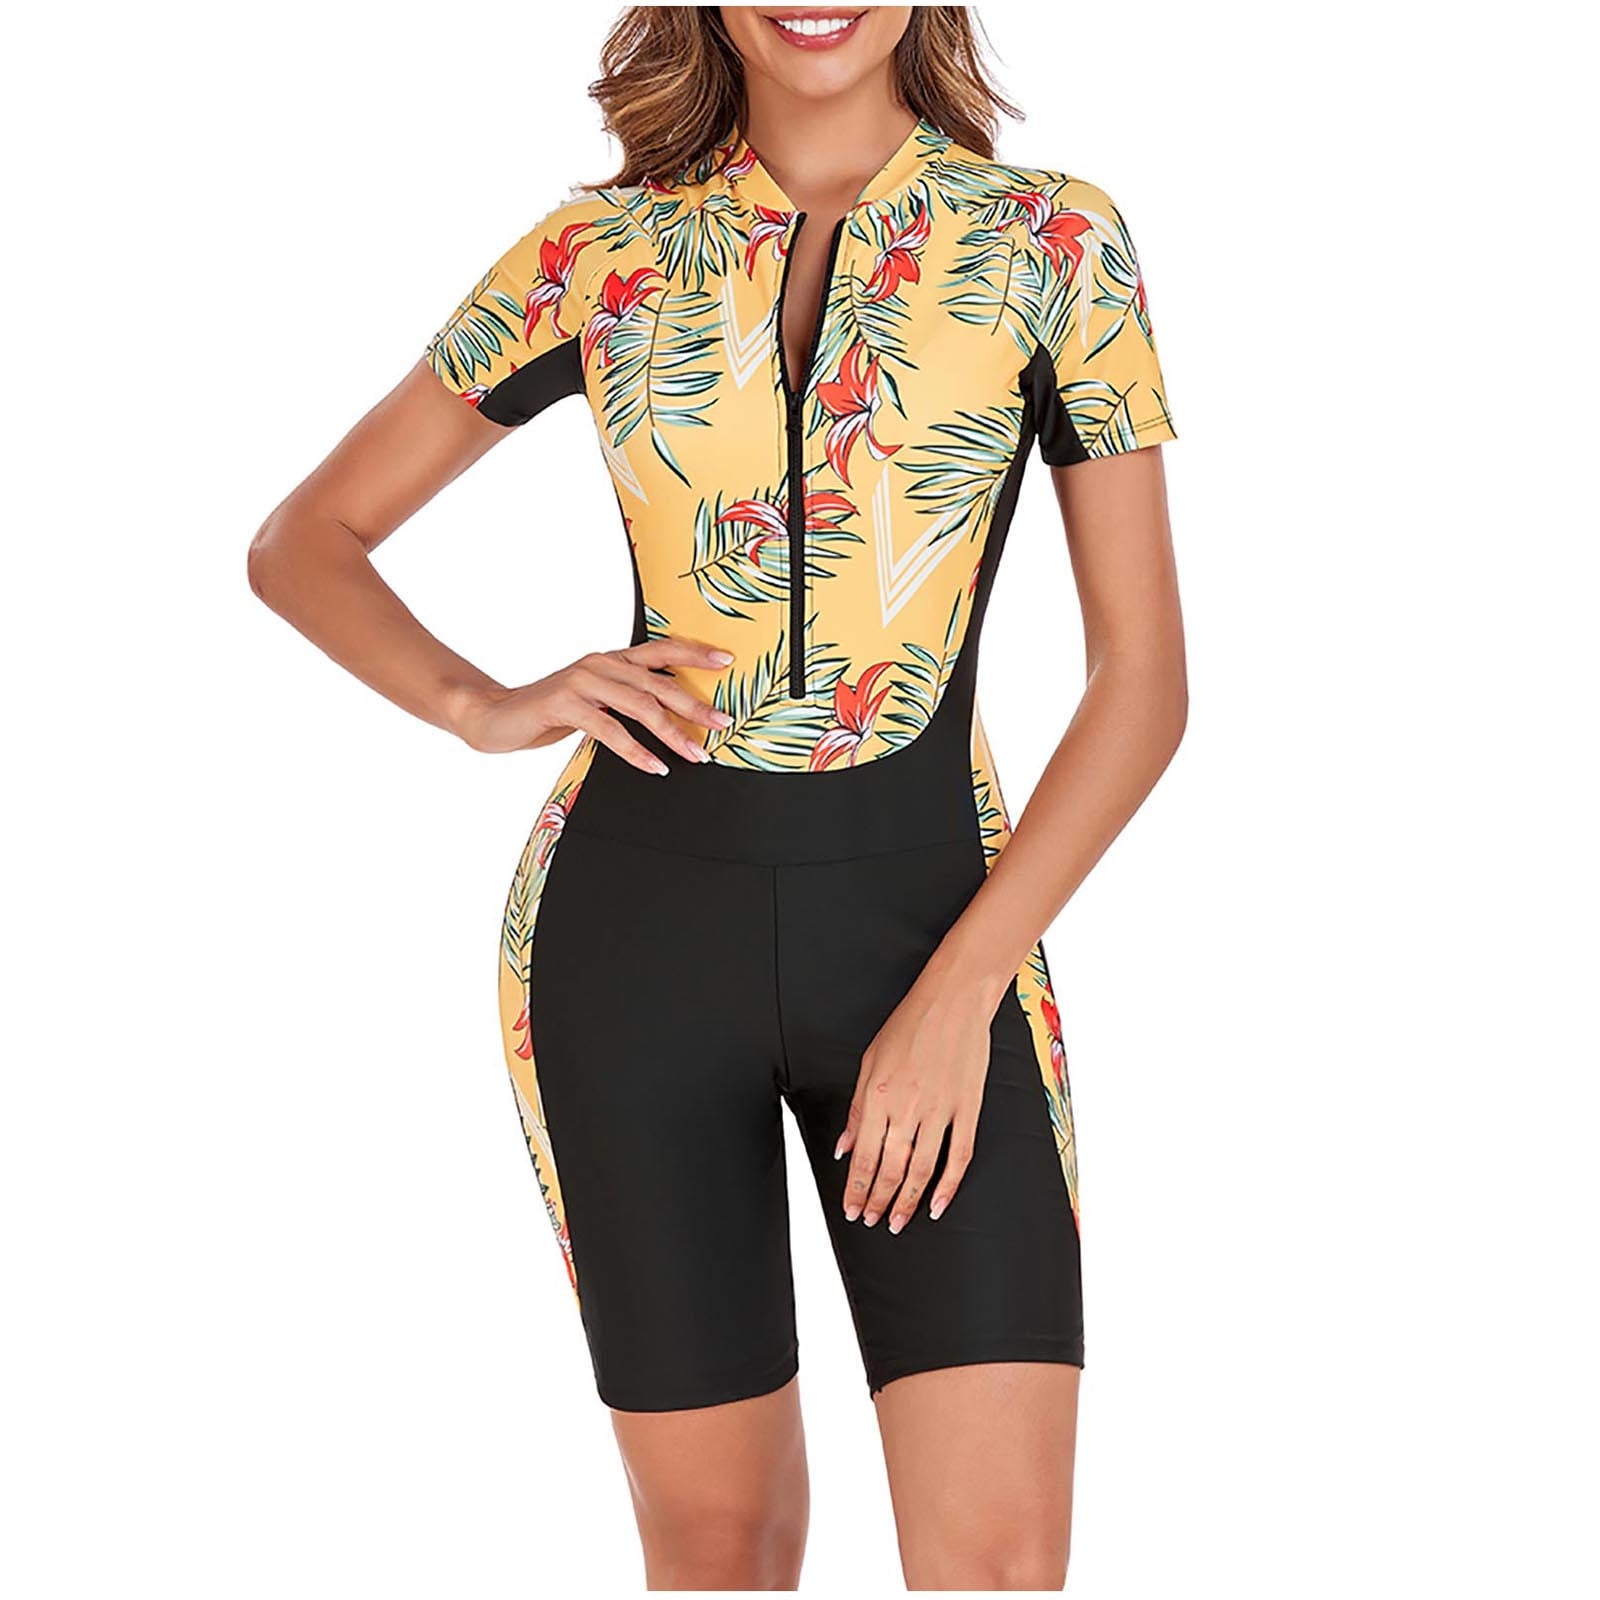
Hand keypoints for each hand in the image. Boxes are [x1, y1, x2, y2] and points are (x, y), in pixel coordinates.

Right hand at [450, 636, 733, 771]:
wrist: (496, 717)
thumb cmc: (550, 712)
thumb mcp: (594, 701)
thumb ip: (626, 701)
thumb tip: (670, 715)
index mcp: (611, 660)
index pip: (661, 650)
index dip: (695, 653)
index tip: (727, 660)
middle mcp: (600, 664)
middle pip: (658, 682)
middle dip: (694, 704)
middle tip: (722, 723)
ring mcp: (582, 681)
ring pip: (639, 705)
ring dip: (672, 733)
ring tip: (695, 753)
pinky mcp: (565, 704)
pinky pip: (610, 729)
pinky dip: (636, 751)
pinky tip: (655, 767)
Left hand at [835, 964, 1002, 1233]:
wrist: (954, 1001)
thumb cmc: (909, 1025)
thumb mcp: (869, 1061)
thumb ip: (857, 1110)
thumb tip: (844, 1148)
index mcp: (879, 1096)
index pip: (865, 1156)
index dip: (857, 1189)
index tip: (852, 1209)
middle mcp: (908, 1108)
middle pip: (891, 1169)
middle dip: (878, 1201)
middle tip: (872, 1221)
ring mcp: (941, 1110)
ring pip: (922, 1169)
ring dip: (908, 1201)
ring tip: (898, 1222)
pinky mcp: (968, 1109)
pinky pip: (959, 1156)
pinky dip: (949, 1185)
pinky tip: (938, 1205)